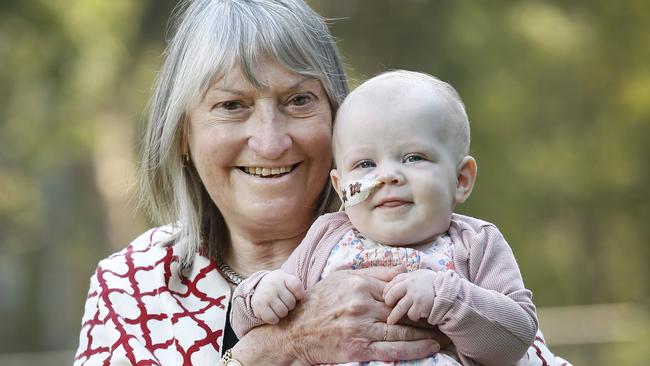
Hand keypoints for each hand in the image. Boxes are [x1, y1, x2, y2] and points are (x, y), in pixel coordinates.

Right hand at [251, 270, 304, 323]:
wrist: (258, 287)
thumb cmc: (279, 287)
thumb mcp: (288, 282)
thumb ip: (297, 289)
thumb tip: (303, 301)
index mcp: (283, 277)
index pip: (297, 287)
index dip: (299, 295)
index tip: (295, 295)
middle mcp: (273, 284)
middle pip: (291, 302)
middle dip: (289, 305)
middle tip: (283, 302)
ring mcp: (265, 294)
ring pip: (283, 312)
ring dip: (282, 313)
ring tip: (277, 307)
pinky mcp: (259, 305)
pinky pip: (272, 318)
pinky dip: (274, 319)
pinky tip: (272, 313)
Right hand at [283, 266, 440, 363]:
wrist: (295, 330)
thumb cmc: (319, 301)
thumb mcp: (342, 278)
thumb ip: (373, 274)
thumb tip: (403, 269)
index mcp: (359, 285)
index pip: (396, 290)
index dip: (416, 295)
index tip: (434, 298)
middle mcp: (361, 305)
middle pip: (403, 311)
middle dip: (427, 316)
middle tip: (447, 317)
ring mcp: (361, 328)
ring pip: (402, 331)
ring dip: (427, 334)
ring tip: (444, 335)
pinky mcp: (359, 349)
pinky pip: (393, 350)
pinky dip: (414, 349)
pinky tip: (429, 348)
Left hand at [383, 269, 436, 324]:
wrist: (448, 291)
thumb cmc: (432, 283)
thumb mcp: (419, 275)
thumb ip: (406, 278)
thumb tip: (390, 279)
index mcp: (409, 277)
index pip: (392, 283)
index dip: (387, 291)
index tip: (386, 297)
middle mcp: (410, 285)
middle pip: (392, 295)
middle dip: (388, 302)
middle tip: (388, 306)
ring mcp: (415, 296)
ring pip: (400, 308)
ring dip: (394, 316)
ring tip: (390, 321)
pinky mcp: (421, 307)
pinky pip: (411, 314)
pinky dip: (413, 316)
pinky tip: (417, 314)